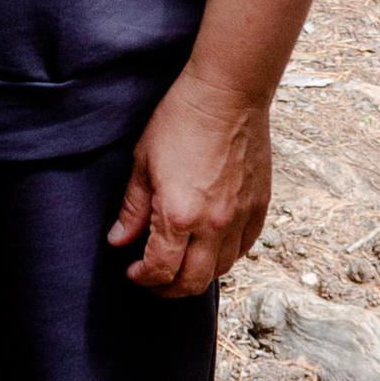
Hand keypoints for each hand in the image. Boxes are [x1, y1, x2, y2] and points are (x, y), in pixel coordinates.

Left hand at [108, 66, 275, 297]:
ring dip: (197, 274)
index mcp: (179, 215)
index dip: (142, 277)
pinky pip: (245, 247)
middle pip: (192, 282)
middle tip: (153, 277)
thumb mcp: (143, 162)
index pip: (160, 270)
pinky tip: (211, 246)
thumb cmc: (181, 119)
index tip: (133, 270)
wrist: (228, 92)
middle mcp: (213, 224)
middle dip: (168, 288)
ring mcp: (240, 217)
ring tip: (181, 261)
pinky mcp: (260, 206)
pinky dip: (226, 255)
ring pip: (221, 269)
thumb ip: (133, 208)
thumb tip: (119, 240)